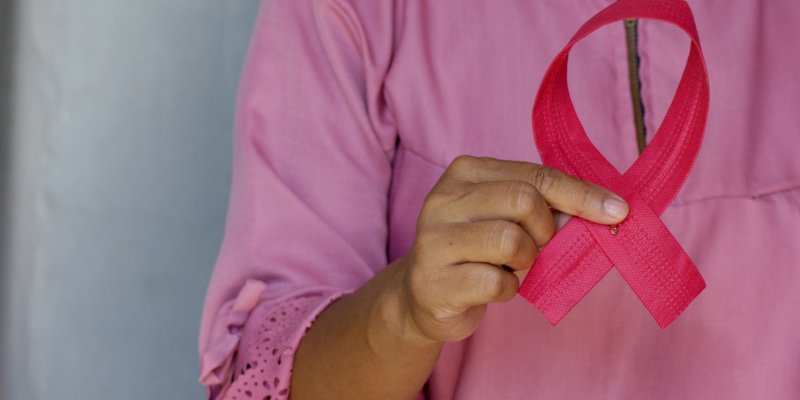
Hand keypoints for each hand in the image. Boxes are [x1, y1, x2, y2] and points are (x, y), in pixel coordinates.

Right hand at [397, 155, 628, 342]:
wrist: (424, 295)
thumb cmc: (477, 251)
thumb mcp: (506, 217)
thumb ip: (545, 207)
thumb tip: (604, 211)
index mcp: (465, 172)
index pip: (536, 175)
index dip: (582, 195)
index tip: (618, 211)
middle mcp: (443, 199)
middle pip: (524, 201)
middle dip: (546, 230)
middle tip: (538, 247)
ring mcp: (433, 240)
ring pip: (510, 241)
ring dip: (526, 261)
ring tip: (510, 266)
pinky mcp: (432, 281)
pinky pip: (496, 283)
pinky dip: (508, 290)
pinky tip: (493, 287)